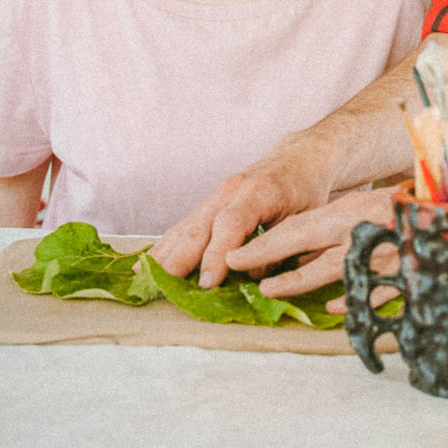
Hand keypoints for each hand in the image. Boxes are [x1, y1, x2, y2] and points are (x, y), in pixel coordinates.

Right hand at [149, 138, 335, 286]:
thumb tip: (249, 278)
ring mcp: (217, 194)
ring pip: (185, 226)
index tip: (206, 285)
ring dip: (164, 253)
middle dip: (178, 260)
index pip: (230, 226)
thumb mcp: (304, 219)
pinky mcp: (210, 202)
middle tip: (161, 288)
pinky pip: (185, 225)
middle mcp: (230, 191)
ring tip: (142, 277)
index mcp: (258, 192)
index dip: (216, 256)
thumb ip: (278, 247)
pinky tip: (150, 261)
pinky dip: (167, 245)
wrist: (300, 158)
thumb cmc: (305, 190)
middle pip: (198, 227)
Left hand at [223, 188, 397, 311]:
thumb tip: (300, 246)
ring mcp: (387, 252)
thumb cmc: (413, 205)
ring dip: (300, 280)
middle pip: (311, 246)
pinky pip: (375, 290)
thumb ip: (342, 224)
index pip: (301, 227)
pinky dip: (352, 299)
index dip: (265, 244)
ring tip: (271, 289)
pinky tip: (332, 306)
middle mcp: (367, 228)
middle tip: (239, 270)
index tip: (234, 256)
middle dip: (271, 258)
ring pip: (337, 270)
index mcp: (357, 209)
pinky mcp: (409, 274)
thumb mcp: (373, 206)